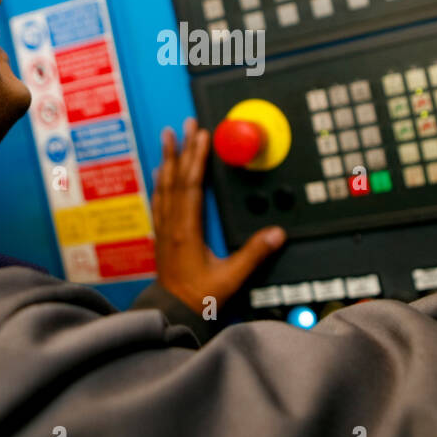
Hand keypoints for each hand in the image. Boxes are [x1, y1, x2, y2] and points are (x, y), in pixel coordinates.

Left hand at [151, 118, 286, 314]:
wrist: (171, 312)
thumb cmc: (199, 297)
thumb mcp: (230, 278)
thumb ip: (253, 255)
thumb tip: (277, 233)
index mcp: (186, 231)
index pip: (191, 186)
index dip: (196, 159)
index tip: (201, 136)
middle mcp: (172, 225)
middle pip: (176, 179)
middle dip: (183, 149)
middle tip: (186, 124)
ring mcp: (164, 228)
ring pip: (164, 185)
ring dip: (168, 159)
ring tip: (168, 136)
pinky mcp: (162, 235)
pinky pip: (159, 200)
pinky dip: (160, 181)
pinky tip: (160, 170)